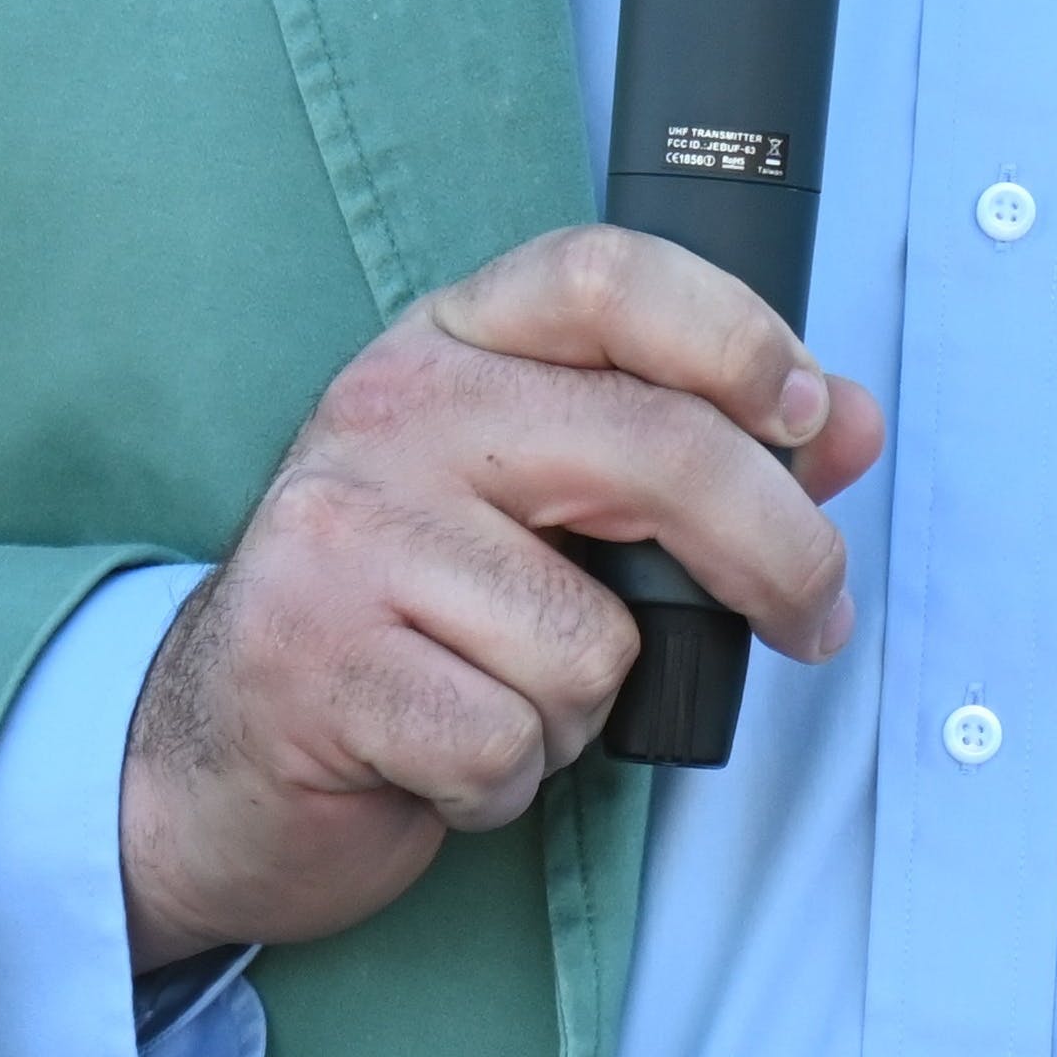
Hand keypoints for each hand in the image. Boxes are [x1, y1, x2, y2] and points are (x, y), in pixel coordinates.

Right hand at [118, 225, 882, 968]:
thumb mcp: (541, 504)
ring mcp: (345, 534)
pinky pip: (512, 740)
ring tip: (502, 694)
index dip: (734, 332)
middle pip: (653, 449)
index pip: (607, 275)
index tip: (804, 412)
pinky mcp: (321, 664)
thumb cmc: (401, 618)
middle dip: (777, 552)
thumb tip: (846, 424)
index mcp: (449, 343)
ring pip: (590, 638)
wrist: (211, 752)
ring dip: (582, 709)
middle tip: (810, 617)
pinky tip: (444, 755)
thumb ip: (698, 450)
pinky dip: (508, 781)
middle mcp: (390, 411)